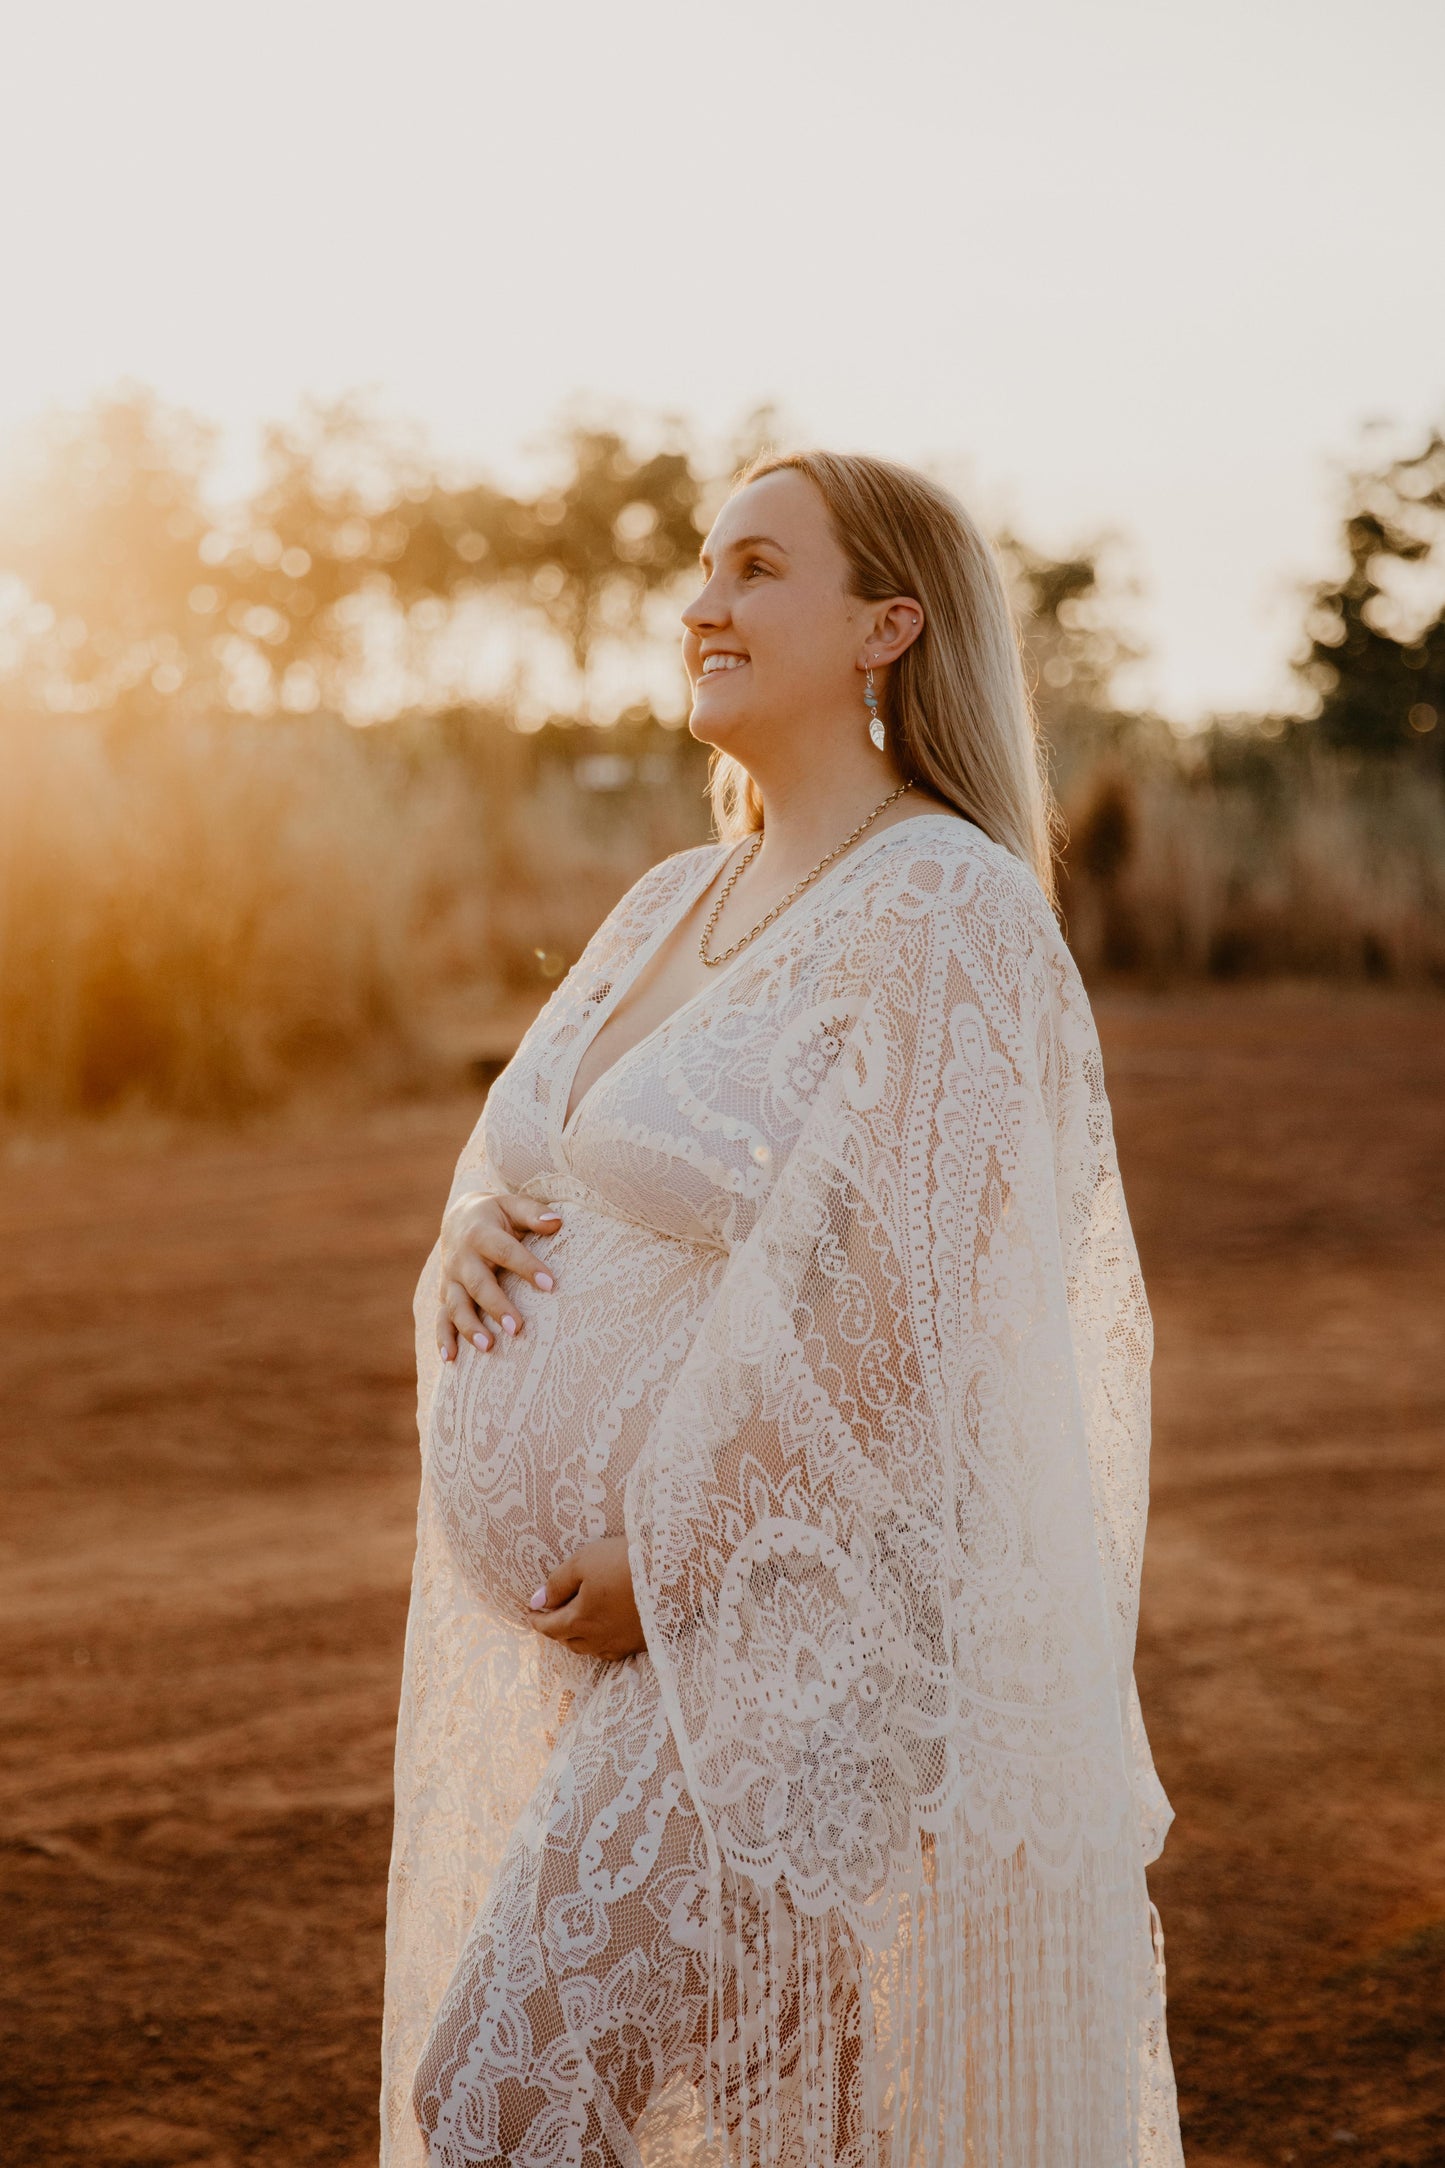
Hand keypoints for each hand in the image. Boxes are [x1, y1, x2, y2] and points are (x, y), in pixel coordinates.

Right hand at [436, 1190, 561, 1360]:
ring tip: (488, 1347)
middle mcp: (462, 1258)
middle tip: (517, 1328)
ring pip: (456, 1305)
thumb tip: (557, 1221)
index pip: (506, 1251)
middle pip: (479, 1284)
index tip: (551, 1285)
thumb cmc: (496, 1215)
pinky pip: (441, 1318)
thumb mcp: (512, 1205)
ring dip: (470, 1327)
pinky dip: (443, 1338)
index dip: (528, 1267)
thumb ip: (533, 1213)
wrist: (459, 1218)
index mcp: (481, 1233)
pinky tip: (450, 1358)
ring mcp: (450, 1278)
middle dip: (497, 1307)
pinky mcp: (445, 1294)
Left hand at [527, 1538, 646, 1661]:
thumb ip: (557, 1583)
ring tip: (576, 1625)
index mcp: (581, 1620)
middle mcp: (600, 1639)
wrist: (675, 1569)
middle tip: (551, 1617)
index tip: (530, 1614)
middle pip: (569, 1641)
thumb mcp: (584, 1562)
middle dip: (557, 1630)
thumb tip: (538, 1601)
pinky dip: (602, 1643)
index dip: (537, 1620)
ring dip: (578, 1639)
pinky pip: (614, 1650)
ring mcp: (623, 1643)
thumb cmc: (624, 1561)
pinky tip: (605, 1632)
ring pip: (591, 1649)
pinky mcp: (643, 1642)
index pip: (551, 1627)